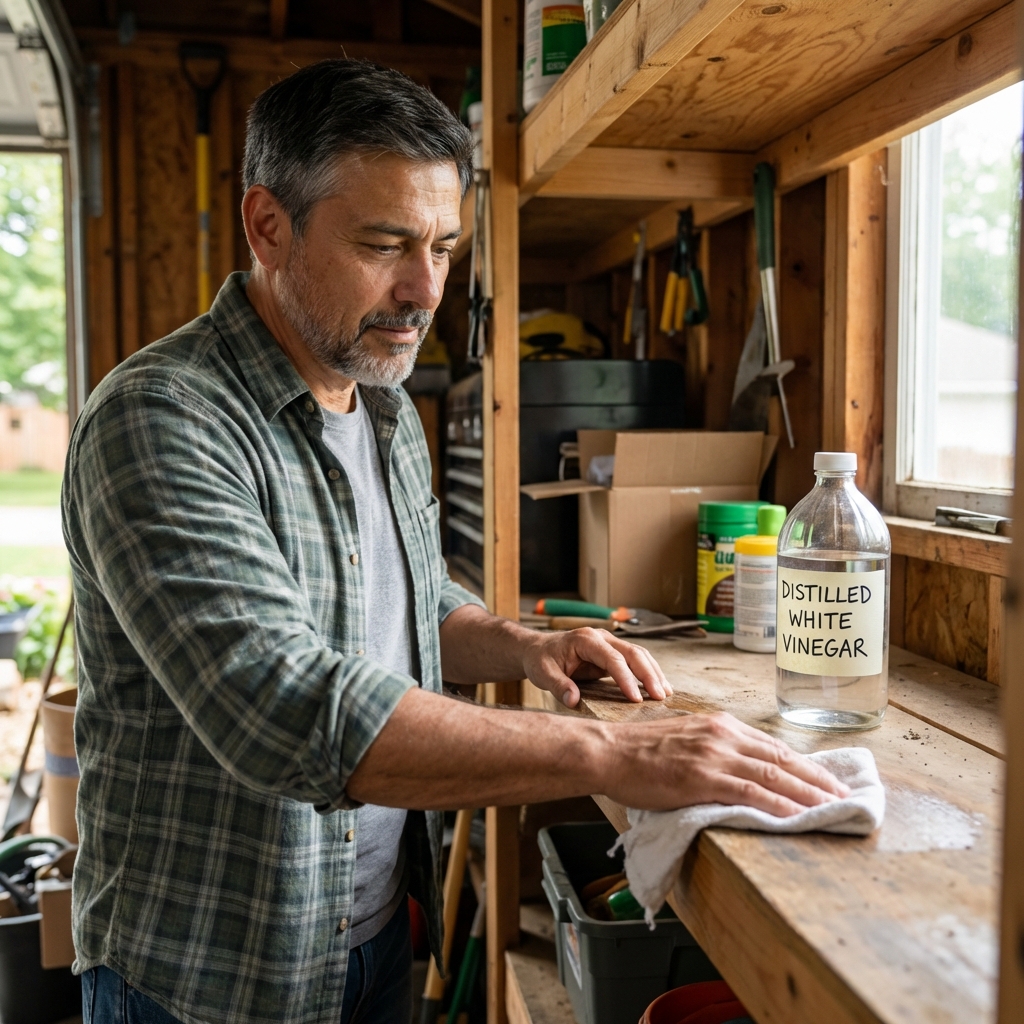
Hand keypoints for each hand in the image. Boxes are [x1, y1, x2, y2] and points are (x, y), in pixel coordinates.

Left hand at [522, 627, 670, 706]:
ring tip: (665, 693)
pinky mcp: (613, 653)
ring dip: (653, 673)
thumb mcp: (542, 673)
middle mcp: (601, 638)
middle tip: (660, 697)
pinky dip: (648, 672)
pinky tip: (658, 686)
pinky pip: (635, 660)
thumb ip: (558, 685)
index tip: (635, 699)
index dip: (626, 678)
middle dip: (648, 675)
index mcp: (585, 640)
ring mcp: (609, 643)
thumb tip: (573, 701)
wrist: (538, 649)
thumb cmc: (541, 660)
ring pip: (639, 654)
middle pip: (633, 653)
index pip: (612, 659)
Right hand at [605, 711, 850, 814]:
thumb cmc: (641, 751)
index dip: (806, 766)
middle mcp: (723, 735)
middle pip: (782, 759)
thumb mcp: (686, 741)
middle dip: (818, 780)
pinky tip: (797, 816)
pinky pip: (750, 792)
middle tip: (845, 798)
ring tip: (832, 810)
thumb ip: (716, 751)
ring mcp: (714, 755)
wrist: (608, 751)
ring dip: (808, 795)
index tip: (828, 781)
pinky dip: (778, 805)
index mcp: (721, 725)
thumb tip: (743, 771)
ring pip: (773, 776)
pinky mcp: (702, 778)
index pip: (774, 747)